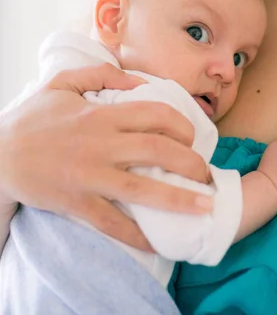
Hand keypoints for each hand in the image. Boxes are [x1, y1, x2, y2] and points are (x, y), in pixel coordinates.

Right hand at [0, 64, 211, 250]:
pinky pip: (112, 223)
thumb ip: (101, 73)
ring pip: (142, 189)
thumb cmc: (32, 118)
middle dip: (191, 162)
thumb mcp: (62, 83)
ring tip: (206, 206)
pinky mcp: (76, 203)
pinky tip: (158, 242)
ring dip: (179, 198)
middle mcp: (100, 144)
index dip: (183, 124)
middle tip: (206, 173)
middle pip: (158, 150)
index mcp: (101, 114)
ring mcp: (89, 176)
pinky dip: (137, 234)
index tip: (193, 136)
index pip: (155, 114)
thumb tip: (140, 79)